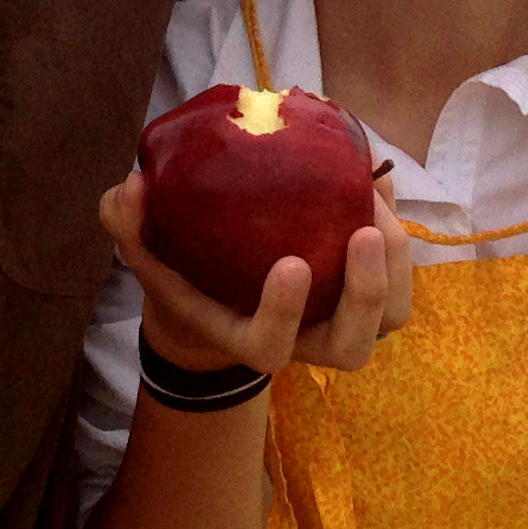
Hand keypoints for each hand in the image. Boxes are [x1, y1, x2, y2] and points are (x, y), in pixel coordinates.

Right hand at [100, 168, 410, 376]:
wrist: (216, 288)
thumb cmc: (183, 269)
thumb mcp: (145, 248)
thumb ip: (128, 223)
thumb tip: (128, 187)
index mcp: (250, 338)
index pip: (272, 345)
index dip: (285, 314)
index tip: (292, 264)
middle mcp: (304, 340)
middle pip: (351, 345)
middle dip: (365, 293)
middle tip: (364, 232)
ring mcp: (339, 319)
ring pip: (390, 317)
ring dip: (395, 266)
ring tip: (377, 202)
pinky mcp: (364, 290)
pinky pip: (399, 276)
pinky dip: (397, 230)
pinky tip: (378, 183)